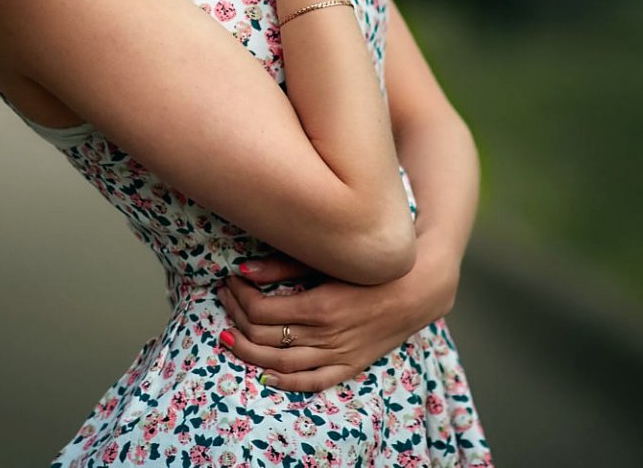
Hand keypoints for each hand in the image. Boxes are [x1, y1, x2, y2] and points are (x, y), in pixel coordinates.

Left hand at [217, 246, 459, 392]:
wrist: (417, 288)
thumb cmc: (370, 267)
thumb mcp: (328, 260)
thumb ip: (284, 265)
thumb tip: (242, 269)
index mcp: (320, 306)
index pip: (261, 311)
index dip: (239, 296)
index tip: (230, 281)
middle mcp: (327, 335)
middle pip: (265, 336)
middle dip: (236, 317)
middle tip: (224, 300)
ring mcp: (338, 354)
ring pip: (280, 364)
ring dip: (249, 351)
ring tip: (229, 335)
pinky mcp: (349, 365)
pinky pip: (312, 382)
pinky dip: (285, 382)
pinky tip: (265, 373)